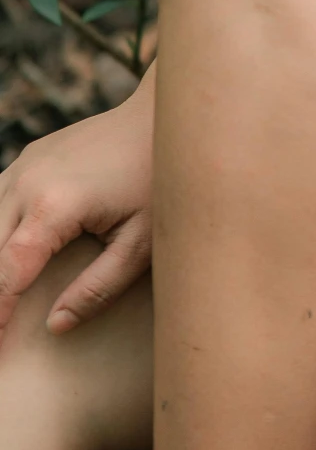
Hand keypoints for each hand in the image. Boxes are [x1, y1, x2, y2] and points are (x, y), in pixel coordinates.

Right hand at [0, 74, 154, 343]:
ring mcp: (24, 165)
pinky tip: (7, 258)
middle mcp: (28, 182)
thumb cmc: (161, 180)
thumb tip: (55, 325)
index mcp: (54, 206)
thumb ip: (98, 289)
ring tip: (3, 302)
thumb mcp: (142, 243)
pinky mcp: (29, 158)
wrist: (166, 117)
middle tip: (1, 332)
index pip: (6, 275)